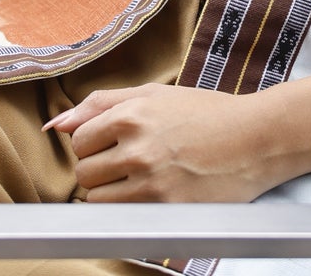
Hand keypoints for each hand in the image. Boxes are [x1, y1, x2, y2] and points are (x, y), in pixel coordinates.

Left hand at [45, 80, 277, 202]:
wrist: (254, 139)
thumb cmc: (205, 113)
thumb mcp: (154, 94)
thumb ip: (100, 104)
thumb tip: (56, 124)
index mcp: (132, 113)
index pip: (79, 140)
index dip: (93, 143)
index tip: (112, 142)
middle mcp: (137, 147)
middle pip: (84, 172)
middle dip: (98, 168)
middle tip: (127, 160)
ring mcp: (151, 181)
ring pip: (98, 199)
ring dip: (111, 192)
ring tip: (139, 178)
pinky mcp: (165, 208)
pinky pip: (121, 217)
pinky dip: (129, 209)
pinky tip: (152, 193)